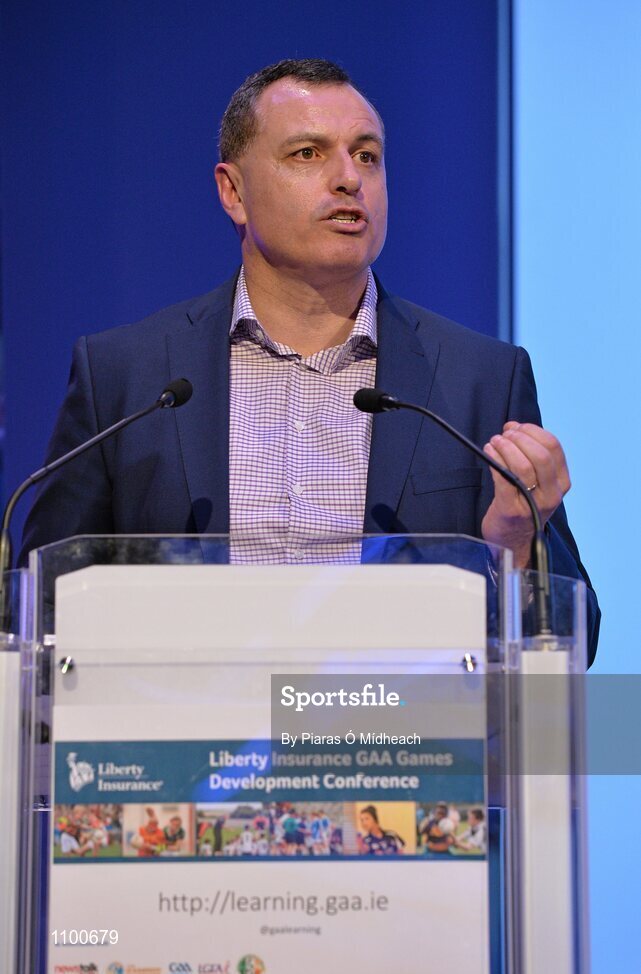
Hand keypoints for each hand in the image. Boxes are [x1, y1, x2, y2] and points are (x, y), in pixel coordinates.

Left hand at [481, 422, 570, 567]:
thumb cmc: (523, 505)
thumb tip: (513, 426)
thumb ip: (530, 454)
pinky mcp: (512, 510)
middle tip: (503, 435)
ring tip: (493, 442)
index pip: (553, 447)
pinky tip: (488, 452)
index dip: (532, 431)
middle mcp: (552, 494)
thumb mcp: (538, 482)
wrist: (514, 542)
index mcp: (561, 482)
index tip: (516, 427)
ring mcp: (533, 503)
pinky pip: (503, 478)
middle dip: (519, 438)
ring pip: (523, 466)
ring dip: (505, 447)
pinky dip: (494, 460)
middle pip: (540, 455)